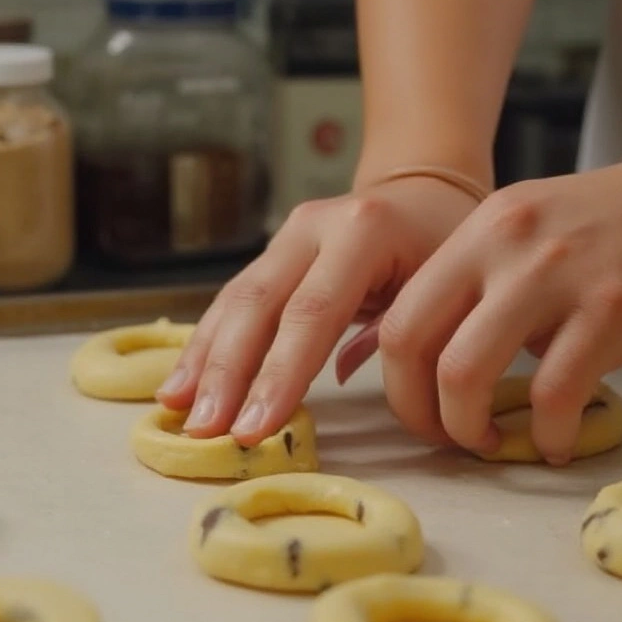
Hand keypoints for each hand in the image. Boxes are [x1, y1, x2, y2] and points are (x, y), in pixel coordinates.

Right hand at [155, 175, 481, 444]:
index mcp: (363, 231)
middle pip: (259, 305)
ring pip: (236, 301)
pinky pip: (234, 301)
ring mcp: (287, 236)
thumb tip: (343, 379)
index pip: (313, 311)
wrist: (423, 193)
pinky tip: (184, 382)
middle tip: (206, 429)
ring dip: (204, 360)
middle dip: (227, 373)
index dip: (279, 373)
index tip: (254, 427)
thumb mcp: (442, 283)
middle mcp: (314, 226)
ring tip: (178, 410)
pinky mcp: (271, 253)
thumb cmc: (443, 244)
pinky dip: (206, 343)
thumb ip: (399, 330)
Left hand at [351, 144, 621, 463]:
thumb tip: (454, 361)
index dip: (397, 381)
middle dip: (418, 412)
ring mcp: (557, 272)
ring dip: (468, 428)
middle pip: (410, 342)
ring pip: (465, 371)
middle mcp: (505, 242)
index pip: (399, 312)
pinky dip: (548, 435)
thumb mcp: (543, 228)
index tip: (423, 413)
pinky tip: (560, 442)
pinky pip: (552, 393)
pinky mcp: (614, 307)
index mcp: (483, 226)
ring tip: (495, 444)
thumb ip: (493, 282)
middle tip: (448, 440)